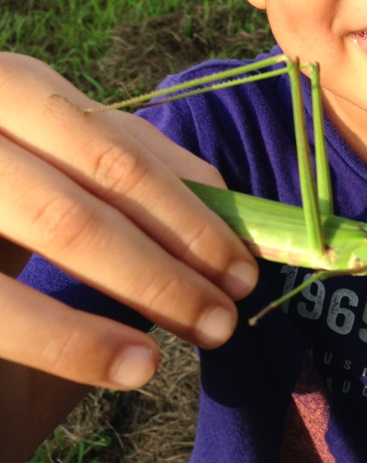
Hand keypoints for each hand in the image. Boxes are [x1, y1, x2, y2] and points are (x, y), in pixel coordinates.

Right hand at [0, 53, 258, 389]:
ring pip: (60, 218)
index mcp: (5, 95)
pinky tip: (133, 367)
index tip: (247, 260)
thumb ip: (118, 190)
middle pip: (96, 175)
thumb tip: (223, 199)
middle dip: (180, 245)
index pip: (113, 144)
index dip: (190, 202)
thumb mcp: (49, 206)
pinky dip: (73, 338)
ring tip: (205, 334)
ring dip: (149, 283)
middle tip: (233, 309)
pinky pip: (3, 304)